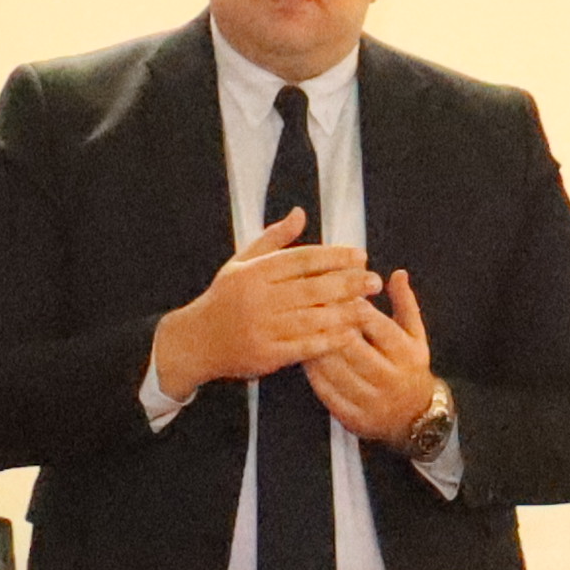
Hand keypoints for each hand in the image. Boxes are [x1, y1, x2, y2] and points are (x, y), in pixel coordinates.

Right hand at [148, 210, 377, 399]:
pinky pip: (303, 347)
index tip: (360, 256)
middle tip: (374, 281)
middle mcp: (257, 299)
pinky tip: (349, 335)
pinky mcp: (265, 355)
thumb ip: (274, 239)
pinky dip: (328, 341)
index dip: (333, 257)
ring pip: (311, 319)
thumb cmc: (225, 298)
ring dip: (344, 313)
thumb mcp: (241, 262)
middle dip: (347, 284)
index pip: (301, 260)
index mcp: (253, 272)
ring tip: (368, 307)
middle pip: (311, 289)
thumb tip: (301, 213)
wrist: (195, 341)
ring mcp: (261, 328)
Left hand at [311, 270, 440, 443]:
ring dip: (315, 347)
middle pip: (352, 347)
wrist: (415, 418)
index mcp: (406, 354)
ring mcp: (372, 402)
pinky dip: (313, 373)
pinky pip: (327, 393)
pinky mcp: (355, 419)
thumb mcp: (416, 335)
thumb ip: (406, 303)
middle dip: (329, 325)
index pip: (377, 325)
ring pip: (335, 370)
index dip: (353, 306)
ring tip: (300, 328)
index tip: (334, 290)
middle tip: (308, 306)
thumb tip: (398, 274)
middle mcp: (391, 379)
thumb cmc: (410, 368)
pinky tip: (304, 356)